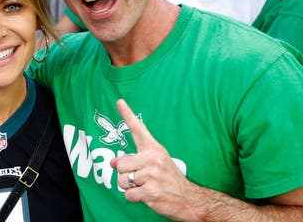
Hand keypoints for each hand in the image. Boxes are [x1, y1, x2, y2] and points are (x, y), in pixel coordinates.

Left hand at [109, 99, 198, 220]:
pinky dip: (134, 198)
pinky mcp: (150, 192)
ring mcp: (152, 175)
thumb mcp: (156, 163)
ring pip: (122, 180)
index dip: (127, 115)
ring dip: (130, 187)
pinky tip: (147, 196)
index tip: (119, 102)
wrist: (189, 199)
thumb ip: (135, 160)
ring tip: (145, 186)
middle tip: (141, 178)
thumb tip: (112, 162)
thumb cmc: (170, 180)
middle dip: (125, 174)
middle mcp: (153, 159)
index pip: (138, 129)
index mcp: (154, 149)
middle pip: (120, 164)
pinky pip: (128, 195)